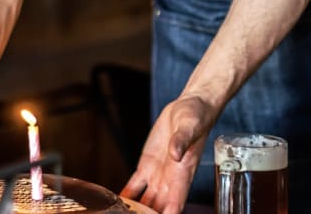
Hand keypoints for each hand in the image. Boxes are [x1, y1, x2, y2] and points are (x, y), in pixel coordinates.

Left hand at [121, 94, 216, 213]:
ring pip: (145, 201)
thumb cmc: (196, 117)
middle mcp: (170, 180)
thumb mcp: (190, 126)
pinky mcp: (146, 166)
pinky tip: (115, 202)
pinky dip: (126, 195)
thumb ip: (182, 141)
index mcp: (183, 173)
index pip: (175, 203)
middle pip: (158, 208)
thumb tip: (176, 154)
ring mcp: (157, 175)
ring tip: (119, 213)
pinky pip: (135, 186)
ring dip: (136, 210)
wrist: (188, 108)